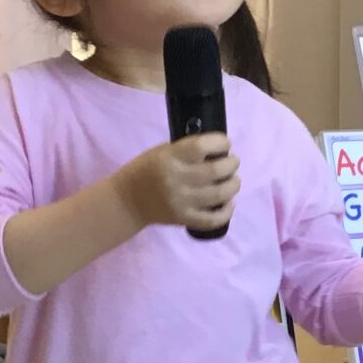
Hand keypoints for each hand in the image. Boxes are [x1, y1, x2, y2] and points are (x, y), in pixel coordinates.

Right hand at [117, 135, 239, 232]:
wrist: (128, 200)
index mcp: (171, 158)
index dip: (221, 143)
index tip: (226, 144)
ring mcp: (182, 202)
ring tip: (234, 180)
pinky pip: (213, 219)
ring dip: (233, 185)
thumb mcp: (162, 151)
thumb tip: (219, 151)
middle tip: (233, 162)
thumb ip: (188, 151)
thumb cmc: (147, 169)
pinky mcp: (184, 219)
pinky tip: (229, 202)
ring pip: (220, 194)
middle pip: (217, 171)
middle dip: (232, 164)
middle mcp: (177, 179)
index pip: (202, 147)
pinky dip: (227, 211)